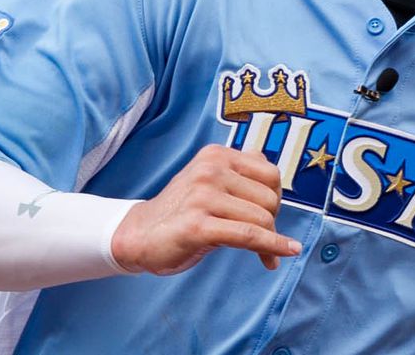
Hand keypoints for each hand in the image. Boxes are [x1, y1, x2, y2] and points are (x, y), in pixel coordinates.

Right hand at [110, 144, 301, 274]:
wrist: (139, 234)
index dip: (276, 198)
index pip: (271, 174)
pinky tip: (276, 260)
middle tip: (259, 237)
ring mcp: (203, 196)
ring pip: (262, 219)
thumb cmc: (182, 210)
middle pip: (269, 199)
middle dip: (271, 222)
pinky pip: (248, 236)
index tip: (268, 216)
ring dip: (270, 242)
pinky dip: (271, 247)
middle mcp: (210, 170)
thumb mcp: (209, 180)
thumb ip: (239, 171)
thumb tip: (273, 174)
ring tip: (262, 253)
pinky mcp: (198, 226)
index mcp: (216, 155)